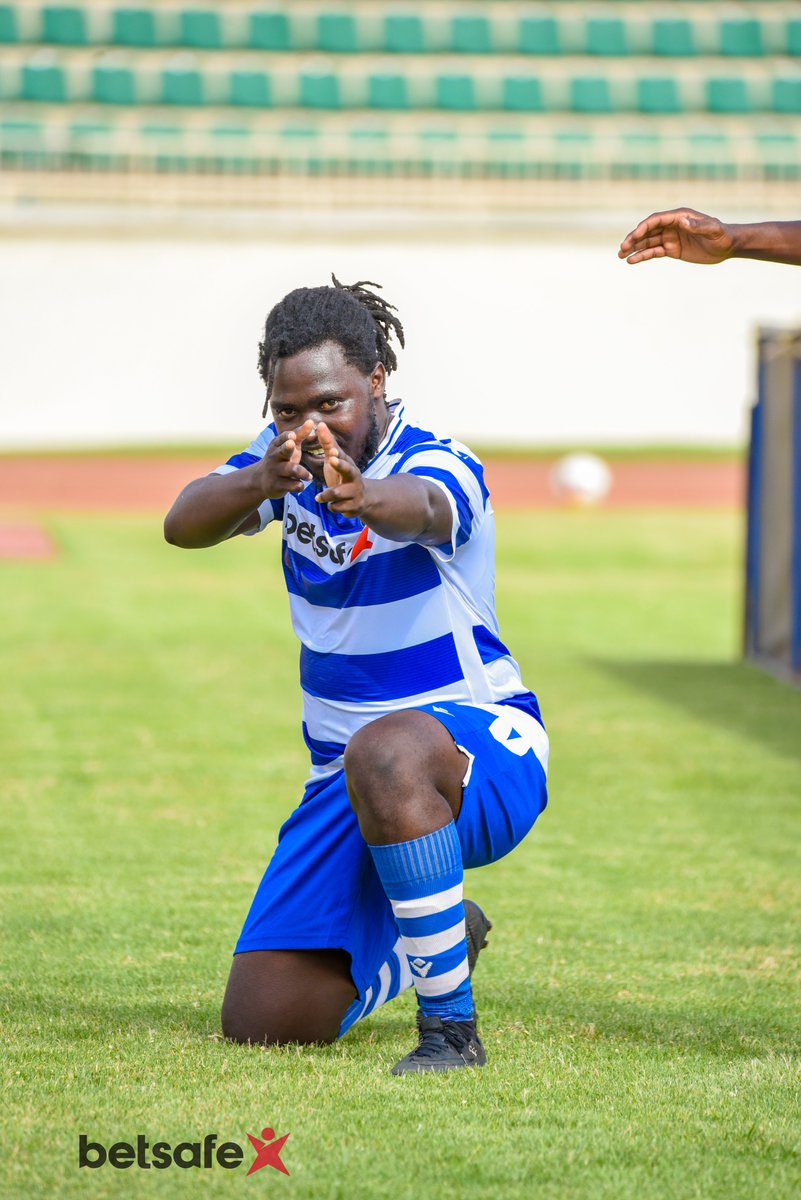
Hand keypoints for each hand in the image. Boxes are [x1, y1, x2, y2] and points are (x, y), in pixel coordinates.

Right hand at [258, 419, 313, 496]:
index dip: (288, 436)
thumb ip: (300, 434)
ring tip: (309, 476)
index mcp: (277, 445)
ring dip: (301, 472)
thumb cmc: (281, 458)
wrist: (261, 480)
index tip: (293, 435)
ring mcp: (276, 471)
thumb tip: (311, 421)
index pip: (283, 438)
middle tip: (292, 444)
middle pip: (283, 451)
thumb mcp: (288, 446)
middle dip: (287, 448)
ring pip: (290, 470)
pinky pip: (291, 485)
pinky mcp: (277, 485)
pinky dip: (298, 486)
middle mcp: (275, 457)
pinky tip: (301, 486)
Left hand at [314, 422, 367, 517]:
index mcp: (349, 464)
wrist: (364, 497)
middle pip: (348, 471)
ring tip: (318, 497)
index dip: (338, 457)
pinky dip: (331, 507)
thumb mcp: (336, 460)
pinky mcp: (354, 507)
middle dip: (339, 468)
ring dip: (326, 496)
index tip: (332, 454)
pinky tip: (331, 505)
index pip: (343, 458)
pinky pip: (338, 508)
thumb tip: (319, 424)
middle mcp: (354, 477)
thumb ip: (328, 444)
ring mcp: (355, 493)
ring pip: (338, 494)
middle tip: (330, 461)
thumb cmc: (344, 475)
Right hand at [618, 207, 733, 265]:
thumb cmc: (722, 235)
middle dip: (634, 239)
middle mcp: (672, 225)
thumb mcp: (713, 230)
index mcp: (679, 217)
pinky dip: (642, 256)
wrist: (727, 246)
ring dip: (634, 248)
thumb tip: (682, 222)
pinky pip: (654, 252)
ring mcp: (670, 238)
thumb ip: (698, 226)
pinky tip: (632, 261)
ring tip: (621, 256)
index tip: (634, 237)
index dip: (643, 228)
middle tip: (622, 248)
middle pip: (648, 231)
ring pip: (648, 242)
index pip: (656, 220)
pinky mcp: (671, 250)